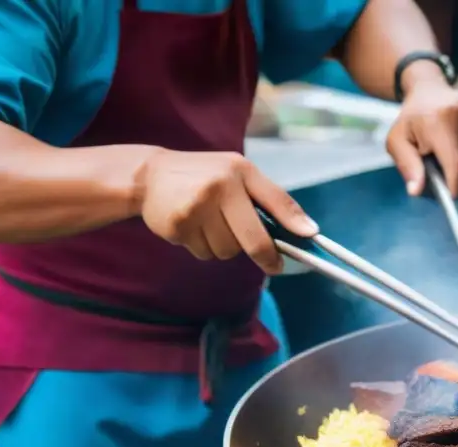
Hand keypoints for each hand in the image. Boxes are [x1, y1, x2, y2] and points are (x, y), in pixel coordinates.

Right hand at [138, 149, 317, 274]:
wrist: (149, 176)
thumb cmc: (205, 177)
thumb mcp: (240, 176)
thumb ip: (273, 201)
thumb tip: (309, 230)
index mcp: (239, 171)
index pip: (276, 202)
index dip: (293, 227)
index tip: (308, 243)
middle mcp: (219, 186)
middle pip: (253, 241)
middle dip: (264, 256)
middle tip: (272, 264)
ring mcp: (196, 207)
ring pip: (228, 251)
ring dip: (226, 247)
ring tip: (211, 225)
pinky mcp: (177, 226)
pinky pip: (204, 254)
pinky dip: (204, 247)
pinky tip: (193, 227)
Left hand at [386, 78, 457, 198]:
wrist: (429, 91)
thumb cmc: (412, 121)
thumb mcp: (397, 141)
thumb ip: (406, 166)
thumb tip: (416, 191)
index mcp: (439, 119)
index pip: (456, 164)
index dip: (455, 187)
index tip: (449, 197)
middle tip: (445, 181)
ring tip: (452, 165)